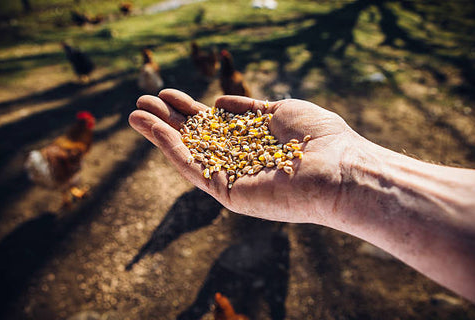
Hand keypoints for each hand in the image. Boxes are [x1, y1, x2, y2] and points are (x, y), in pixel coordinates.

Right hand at [129, 89, 361, 224]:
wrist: (340, 167)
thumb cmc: (319, 137)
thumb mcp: (279, 112)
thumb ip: (247, 109)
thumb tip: (217, 102)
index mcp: (250, 142)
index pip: (212, 125)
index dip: (188, 109)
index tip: (168, 94)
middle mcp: (238, 161)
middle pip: (195, 139)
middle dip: (168, 121)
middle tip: (141, 102)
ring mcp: (232, 178)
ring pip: (188, 155)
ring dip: (160, 135)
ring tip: (135, 113)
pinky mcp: (229, 193)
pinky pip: (195, 169)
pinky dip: (173, 150)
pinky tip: (155, 130)